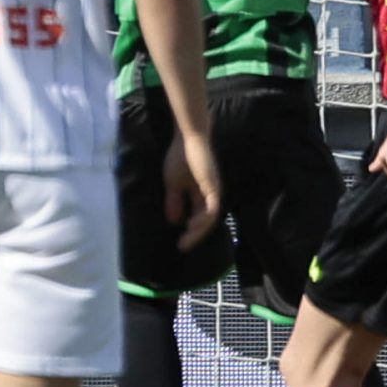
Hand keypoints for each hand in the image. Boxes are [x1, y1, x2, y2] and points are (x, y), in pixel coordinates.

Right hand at [163, 130, 224, 251]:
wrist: (186, 139)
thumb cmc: (180, 158)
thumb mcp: (173, 185)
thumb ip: (174, 202)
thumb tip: (173, 222)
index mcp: (202, 195)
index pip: (199, 218)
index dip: (191, 232)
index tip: (179, 244)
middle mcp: (211, 196)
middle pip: (207, 222)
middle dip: (195, 236)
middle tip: (183, 247)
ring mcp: (213, 191)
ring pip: (210, 218)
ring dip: (199, 231)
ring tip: (186, 240)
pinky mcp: (213, 187)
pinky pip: (211, 209)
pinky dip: (203, 219)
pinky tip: (191, 226)